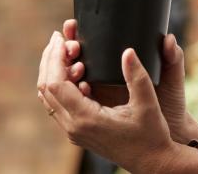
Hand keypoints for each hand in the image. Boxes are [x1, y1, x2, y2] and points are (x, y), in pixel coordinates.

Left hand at [41, 46, 197, 172]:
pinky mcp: (77, 131)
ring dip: (52, 72)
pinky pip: (57, 105)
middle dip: (49, 59)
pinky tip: (74, 71)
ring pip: (48, 97)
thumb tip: (127, 50)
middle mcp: (74, 127)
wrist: (152, 161)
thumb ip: (137, 75)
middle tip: (59, 37)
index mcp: (86, 119)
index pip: (56, 84)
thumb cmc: (152, 134)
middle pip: (45, 88)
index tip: (62, 38)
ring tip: (64, 50)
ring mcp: (73, 131)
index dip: (55, 58)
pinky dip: (59, 84)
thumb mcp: (147, 102)